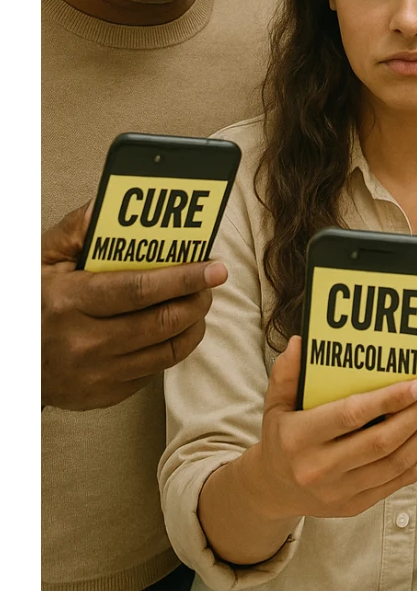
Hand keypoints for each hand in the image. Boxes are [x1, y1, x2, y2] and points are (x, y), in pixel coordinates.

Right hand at [42, 200, 226, 410]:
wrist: (10, 361)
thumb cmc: (32, 302)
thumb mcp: (43, 259)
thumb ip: (78, 229)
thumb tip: (108, 205)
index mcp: (70, 302)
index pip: (139, 290)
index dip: (181, 277)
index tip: (212, 267)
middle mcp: (84, 343)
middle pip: (160, 322)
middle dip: (196, 299)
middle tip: (211, 280)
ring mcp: (96, 374)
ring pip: (165, 351)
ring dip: (193, 323)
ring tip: (199, 301)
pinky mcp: (104, 395)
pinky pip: (154, 371)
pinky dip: (172, 347)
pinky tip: (175, 327)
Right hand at [249, 336, 416, 522]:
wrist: (273, 491)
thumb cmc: (281, 437)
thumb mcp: (275, 404)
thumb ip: (286, 374)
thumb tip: (299, 342)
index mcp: (300, 438)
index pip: (352, 416)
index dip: (389, 399)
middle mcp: (321, 469)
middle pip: (383, 441)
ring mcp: (340, 492)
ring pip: (396, 463)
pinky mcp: (355, 506)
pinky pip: (397, 482)